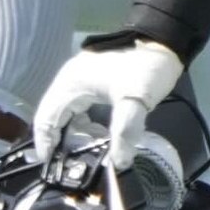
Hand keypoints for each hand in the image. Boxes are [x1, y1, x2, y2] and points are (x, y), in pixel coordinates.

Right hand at [33, 35, 186, 163]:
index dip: (45, 145)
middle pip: (53, 119)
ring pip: (66, 115)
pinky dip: (84, 125)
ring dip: (73, 135)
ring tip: (85, 154)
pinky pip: (79, 110)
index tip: (51, 169)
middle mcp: (68, 82)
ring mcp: (80, 81)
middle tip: (69, 167)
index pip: (45, 119)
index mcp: (70, 84)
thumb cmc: (144, 67)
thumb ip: (124, 132)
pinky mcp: (93, 83)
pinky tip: (99, 136)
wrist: (164, 41)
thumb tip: (118, 164)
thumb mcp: (134, 99)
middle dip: (59, 143)